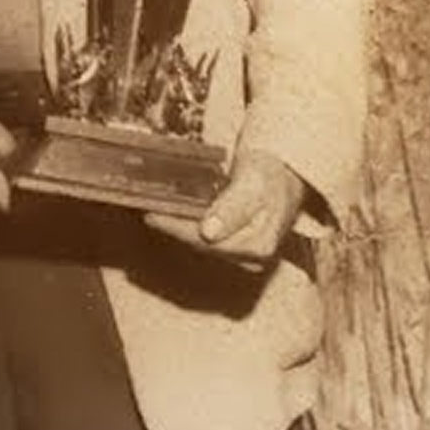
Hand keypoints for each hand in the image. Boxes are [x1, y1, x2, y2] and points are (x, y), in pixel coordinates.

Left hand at [146, 148, 306, 263]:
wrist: (283, 174)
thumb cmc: (271, 175)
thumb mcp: (254, 185)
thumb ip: (233, 208)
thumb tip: (209, 231)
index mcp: (258, 244)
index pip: (207, 242)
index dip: (177, 229)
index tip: (153, 216)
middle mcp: (252, 255)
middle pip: (202, 245)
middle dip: (173, 229)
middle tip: (146, 212)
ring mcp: (245, 253)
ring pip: (201, 243)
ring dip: (177, 228)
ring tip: (153, 212)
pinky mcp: (237, 245)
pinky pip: (205, 238)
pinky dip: (187, 226)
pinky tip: (171, 215)